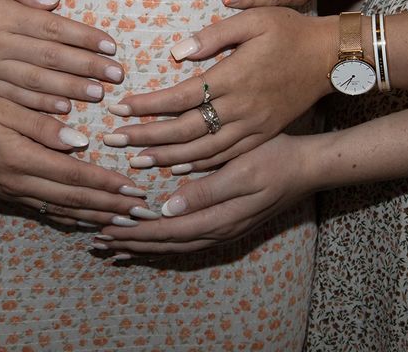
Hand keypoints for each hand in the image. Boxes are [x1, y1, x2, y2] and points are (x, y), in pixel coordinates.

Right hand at [0, 0, 124, 114]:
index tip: (111, 45)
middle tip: (116, 74)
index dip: (83, 38)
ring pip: (36, 82)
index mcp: (2, 14)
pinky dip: (40, 105)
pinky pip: (15, 97)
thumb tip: (54, 1)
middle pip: (50, 58)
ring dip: (70, 89)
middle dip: (86, 67)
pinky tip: (65, 109)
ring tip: (99, 93)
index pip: (51, 28)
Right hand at [0, 86, 149, 225]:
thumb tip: (79, 141)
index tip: (134, 189)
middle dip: (111, 208)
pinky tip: (89, 220)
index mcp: (21, 158)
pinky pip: (48, 211)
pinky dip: (73, 218)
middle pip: (74, 200)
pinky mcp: (9, 194)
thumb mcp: (3, 106)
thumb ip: (41, 124)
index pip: (74, 175)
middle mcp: (20, 182)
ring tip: (126, 223)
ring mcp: (14, 192)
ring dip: (97, 217)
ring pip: (63, 211)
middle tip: (142, 213)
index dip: (106, 184)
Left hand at [96, 134, 313, 253]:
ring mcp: (224, 229)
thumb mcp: (242, 171)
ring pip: (176, 244)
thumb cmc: (276, 160)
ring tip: (117, 246)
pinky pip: (188, 238)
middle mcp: (218, 230)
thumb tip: (168, 209)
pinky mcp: (228, 222)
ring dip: (145, 245)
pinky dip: (164, 241)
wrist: (308, 166)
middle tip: (99, 240)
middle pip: (167, 243)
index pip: (167, 230)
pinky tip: (154, 239)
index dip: (135, 231)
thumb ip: (205, 192)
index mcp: (219, 218)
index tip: (105, 228)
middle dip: (132, 242)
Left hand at [108, 8, 334, 169]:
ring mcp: (253, 125)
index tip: (119, 108)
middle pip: (185, 129)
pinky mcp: (263, 133)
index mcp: (234, 77)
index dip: (147, 105)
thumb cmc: (290, 30)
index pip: (180, 96)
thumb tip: (177, 53)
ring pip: (203, 149)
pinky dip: (200, 164)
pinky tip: (179, 167)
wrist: (331, 57)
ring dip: (167, 156)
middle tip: (114, 141)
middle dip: (146, 137)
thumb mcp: (254, 19)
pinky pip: (227, 156)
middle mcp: (240, 107)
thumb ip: (214, 36)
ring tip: (137, 160)